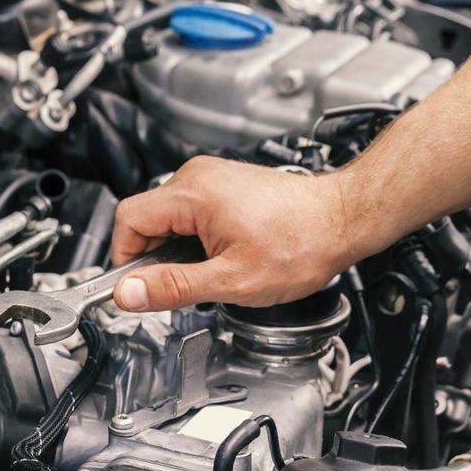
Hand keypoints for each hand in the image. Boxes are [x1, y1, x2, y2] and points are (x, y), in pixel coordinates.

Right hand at [109, 158, 360, 311]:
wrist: (343, 221)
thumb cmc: (301, 243)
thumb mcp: (231, 279)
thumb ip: (173, 287)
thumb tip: (128, 294)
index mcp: (192, 193)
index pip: (128, 220)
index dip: (127, 259)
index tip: (139, 286)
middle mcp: (198, 177)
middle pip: (146, 219)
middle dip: (156, 257)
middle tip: (181, 286)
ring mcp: (212, 178)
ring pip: (169, 218)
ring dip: (178, 250)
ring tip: (211, 270)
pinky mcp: (226, 186)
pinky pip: (190, 213)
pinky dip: (196, 239)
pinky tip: (223, 256)